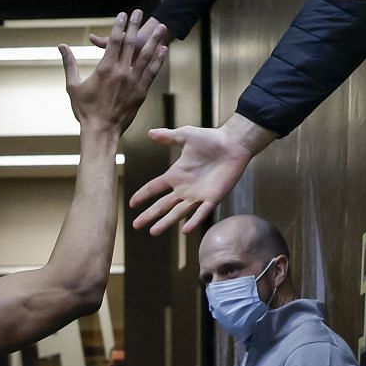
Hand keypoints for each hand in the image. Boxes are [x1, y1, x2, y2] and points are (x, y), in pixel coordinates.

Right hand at [63, 10, 168, 137]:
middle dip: (136, 26)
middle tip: (140, 12)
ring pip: (146, 56)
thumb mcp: (73, 85)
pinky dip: (158, 60)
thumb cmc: (85, 110)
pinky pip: (152, 72)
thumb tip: (61, 46)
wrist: (101, 131)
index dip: (119, 26)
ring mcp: (133, 82)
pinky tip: (163, 50)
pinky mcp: (141, 92)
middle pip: (131, 43)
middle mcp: (121, 72)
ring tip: (161, 27)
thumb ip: (69, 63)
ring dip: (154, 39)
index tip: (123, 14)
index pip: (114, 41)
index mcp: (104, 68)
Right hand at [130, 115, 270, 234]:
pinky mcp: (213, 198)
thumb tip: (150, 132)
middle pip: (162, 205)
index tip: (131, 204)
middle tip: (136, 226)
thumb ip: (168, 136)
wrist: (233, 144)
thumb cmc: (211, 139)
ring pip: (178, 212)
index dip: (143, 195)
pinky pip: (201, 212)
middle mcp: (184, 188)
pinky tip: (185, 230)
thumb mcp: (186, 135)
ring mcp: (198, 195)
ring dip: (166, 222)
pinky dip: (194, 221)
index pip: (154, 188)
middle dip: (149, 215)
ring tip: (153, 232)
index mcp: (176, 175)